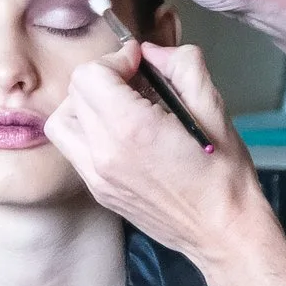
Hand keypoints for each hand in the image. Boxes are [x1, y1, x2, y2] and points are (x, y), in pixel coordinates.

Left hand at [45, 40, 263, 260]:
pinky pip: (73, 148)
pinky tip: (122, 133)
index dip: (115, 60)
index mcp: (132, 130)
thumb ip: (182, 66)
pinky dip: (87, 131)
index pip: (90, 75)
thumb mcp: (213, 108)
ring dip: (86, 105)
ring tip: (121, 107)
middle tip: (136, 82)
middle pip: (75, 93)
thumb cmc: (223, 177)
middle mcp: (104, 153)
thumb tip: (153, 52)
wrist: (222, 233)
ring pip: (62, 121)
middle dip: (103, 78)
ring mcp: (96, 176)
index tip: (139, 64)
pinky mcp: (98, 191)